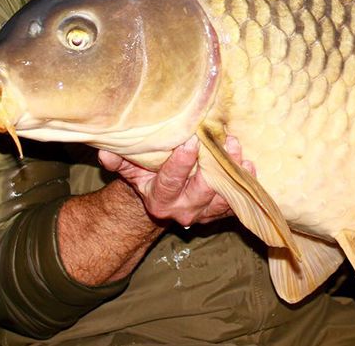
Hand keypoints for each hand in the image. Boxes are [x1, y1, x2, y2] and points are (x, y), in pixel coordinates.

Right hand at [98, 135, 252, 227]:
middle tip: (226, 141)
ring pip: (222, 197)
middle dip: (214, 166)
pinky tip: (249, 167)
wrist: (163, 200)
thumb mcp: (132, 170)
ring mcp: (204, 213)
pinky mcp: (221, 212)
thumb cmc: (148, 176)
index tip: (190, 141)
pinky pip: (235, 202)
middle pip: (201, 190)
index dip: (181, 163)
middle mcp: (183, 209)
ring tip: (239, 150)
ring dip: (233, 174)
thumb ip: (120, 161)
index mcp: (159, 199)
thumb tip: (105, 153)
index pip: (170, 181)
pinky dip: (244, 185)